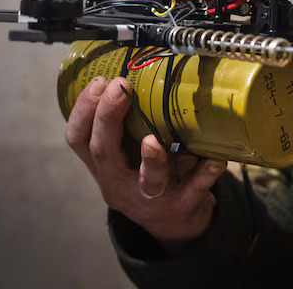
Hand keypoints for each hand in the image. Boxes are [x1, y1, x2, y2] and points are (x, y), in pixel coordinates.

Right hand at [65, 76, 226, 244]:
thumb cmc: (147, 176)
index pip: (78, 139)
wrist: (174, 223)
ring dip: (151, 159)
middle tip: (119, 86)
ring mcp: (151, 198)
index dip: (83, 110)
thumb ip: (125, 125)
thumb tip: (134, 69)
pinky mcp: (182, 206)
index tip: (98, 81)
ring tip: (153, 141)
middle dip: (107, 118)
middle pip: (104, 153)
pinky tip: (215, 159)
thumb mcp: (126, 155)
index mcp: (104, 166)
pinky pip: (195, 188)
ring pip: (147, 180)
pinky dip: (205, 172)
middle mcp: (120, 184)